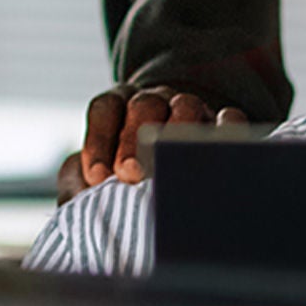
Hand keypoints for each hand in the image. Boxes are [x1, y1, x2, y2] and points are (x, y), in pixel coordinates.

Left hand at [55, 86, 248, 201]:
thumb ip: (78, 185)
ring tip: (172, 167)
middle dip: (134, 139)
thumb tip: (77, 205)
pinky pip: (229, 118)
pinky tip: (219, 151)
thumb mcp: (97, 174)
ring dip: (177, 134)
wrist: (173, 160)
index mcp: (119, 105)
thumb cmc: (124, 174)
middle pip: (142, 106)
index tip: (97, 176)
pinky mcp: (224, 122)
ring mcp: (191, 107)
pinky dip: (226, 131)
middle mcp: (154, 101)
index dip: (99, 140)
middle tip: (129, 174)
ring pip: (185, 106)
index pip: (105, 110)